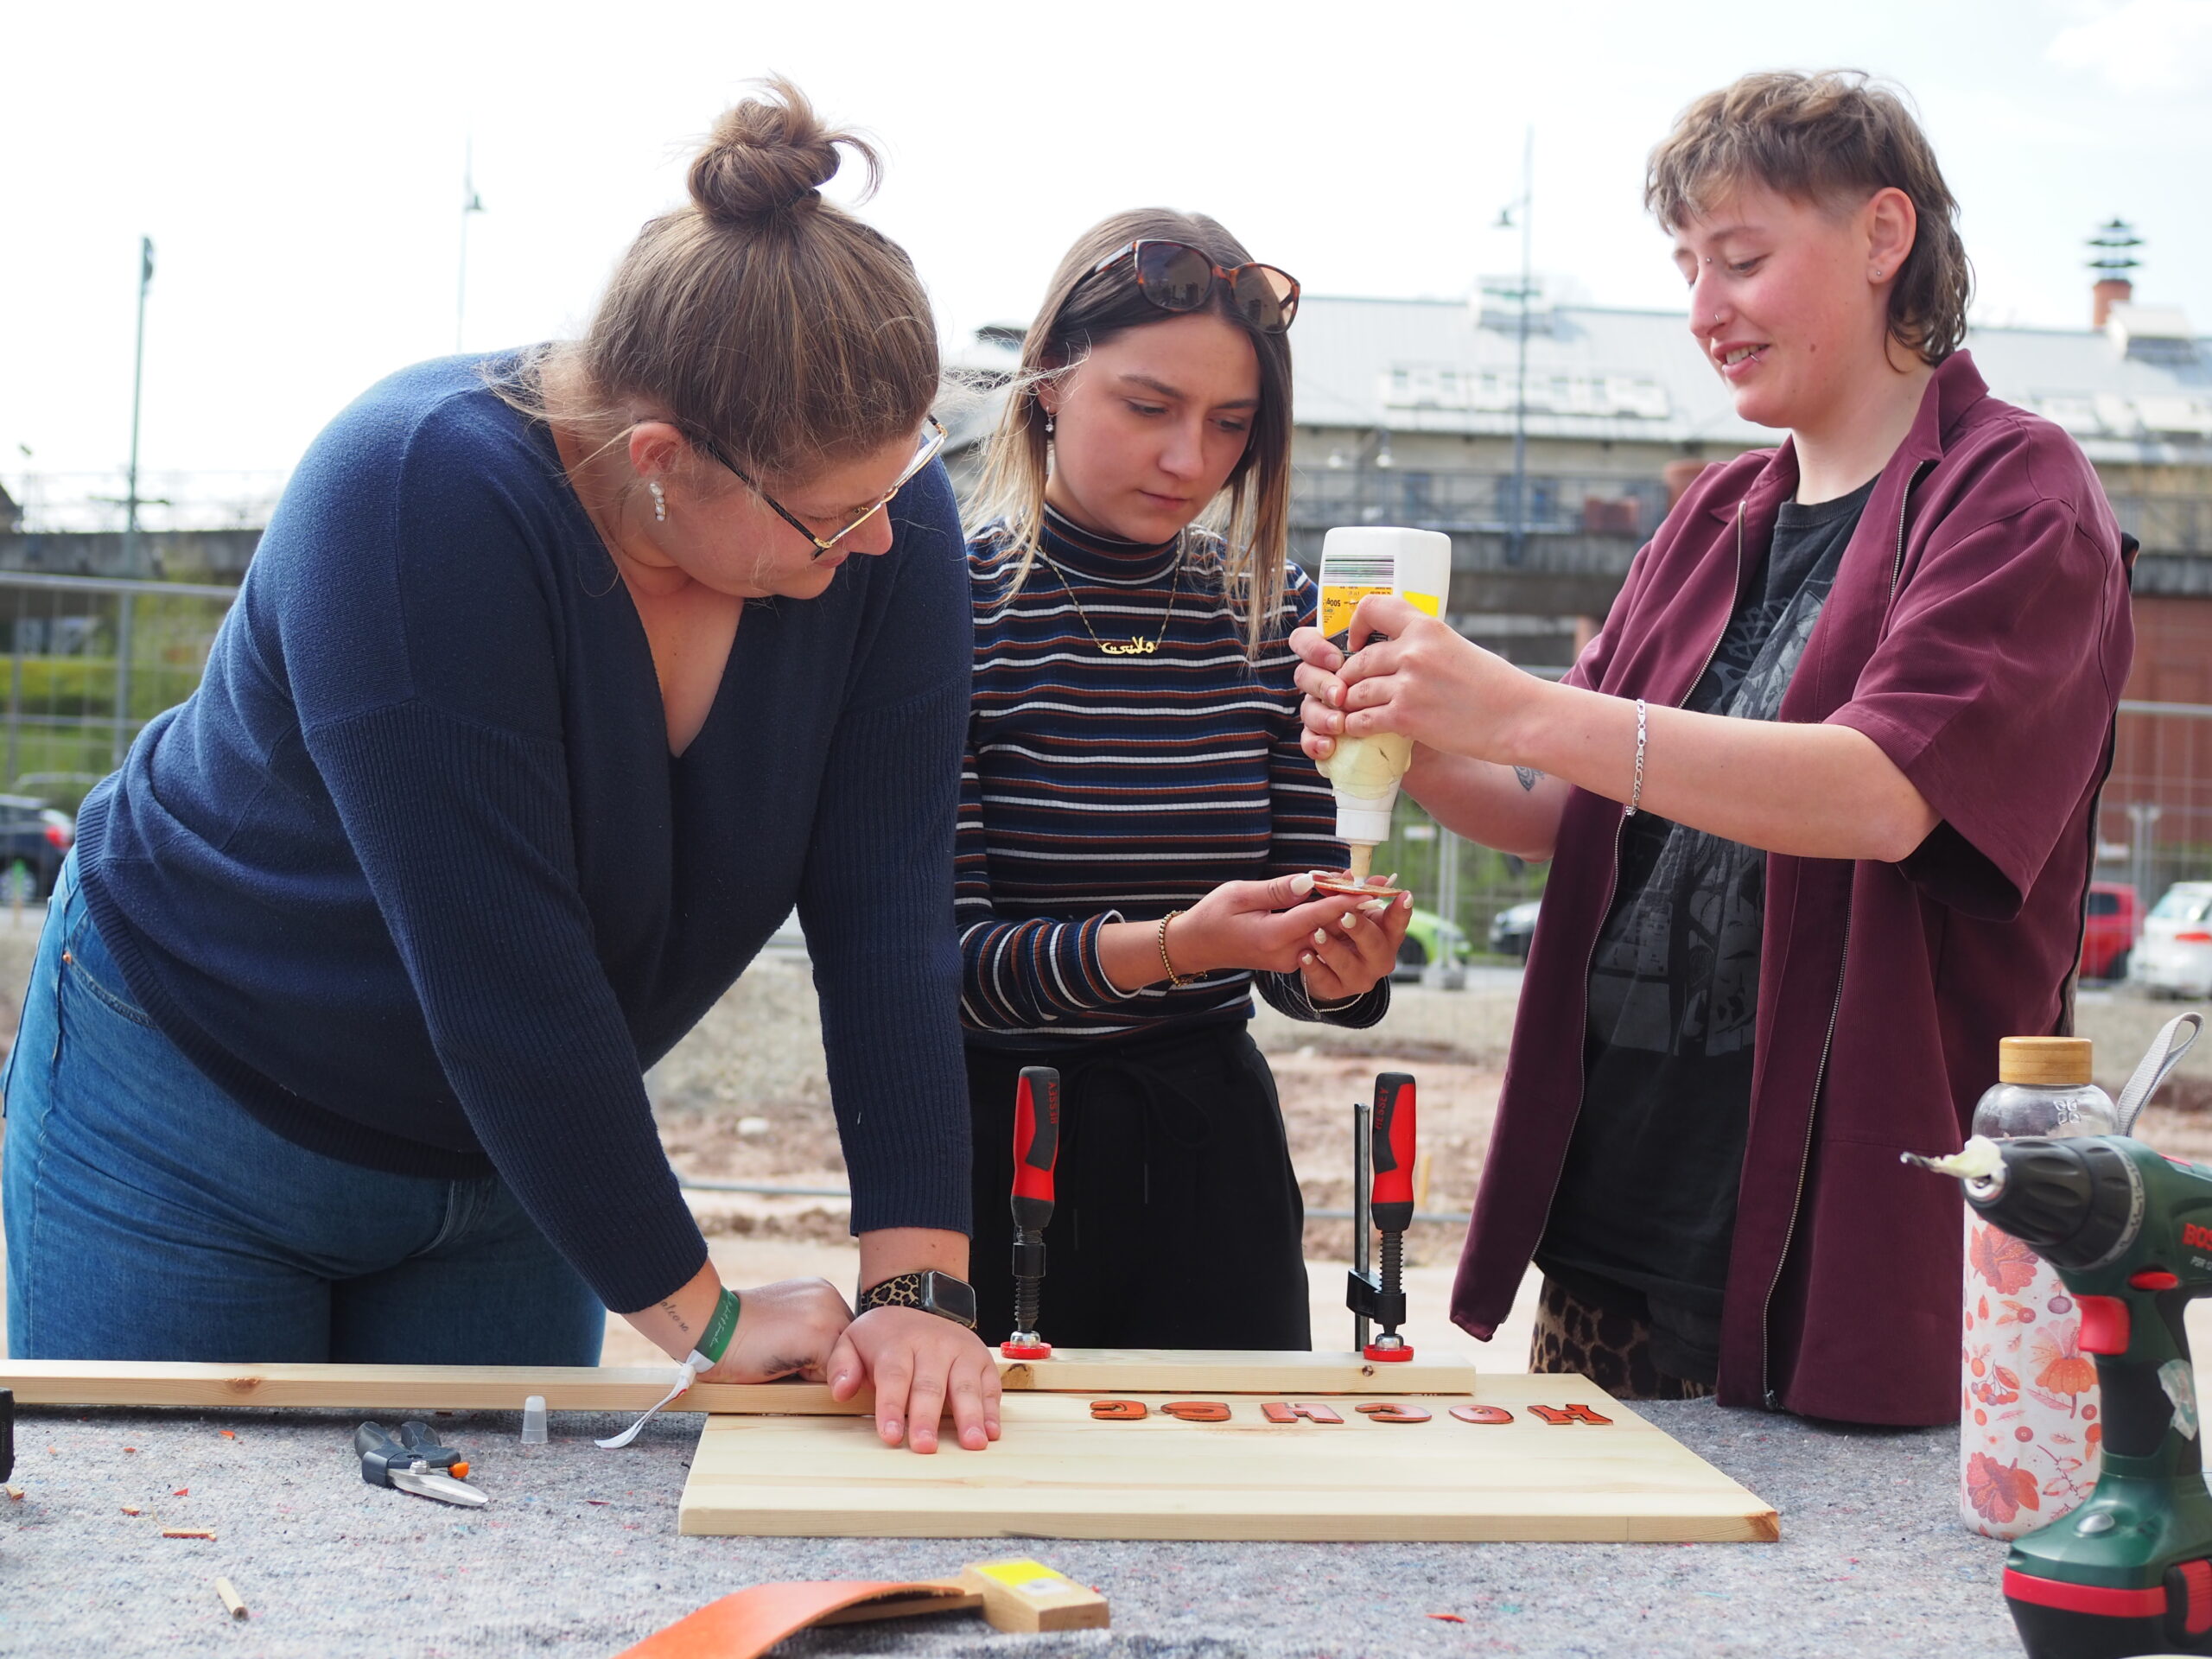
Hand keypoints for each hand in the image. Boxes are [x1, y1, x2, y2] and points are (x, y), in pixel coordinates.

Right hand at [697, 1276, 853, 1383]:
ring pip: (843, 1362)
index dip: (818, 1355)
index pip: (841, 1336)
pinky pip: (833, 1374)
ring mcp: (829, 1313)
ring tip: (781, 1357)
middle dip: (822, 1363)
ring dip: (816, 1371)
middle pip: (846, 1349)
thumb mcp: (785, 1323)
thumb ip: (811, 1333)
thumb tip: (837, 1366)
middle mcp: (830, 1296)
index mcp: (820, 1292)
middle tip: (781, 1353)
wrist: (712, 1329)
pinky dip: (809, 1379)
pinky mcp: (822, 1335)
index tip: (786, 1348)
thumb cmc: (740, 1335)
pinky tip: (782, 1362)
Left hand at [827, 1307, 1002, 1453]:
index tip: (891, 1436)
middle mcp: (933, 1345)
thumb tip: (841, 1391)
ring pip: (965, 1385)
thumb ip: (842, 1366)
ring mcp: (960, 1351)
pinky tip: (992, 1431)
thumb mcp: (852, 1340)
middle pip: (929, 1385)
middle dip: (927, 1418)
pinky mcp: (981, 1360)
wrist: (919, 1303)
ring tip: (972, 1443)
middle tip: (926, 1447)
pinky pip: (990, 1385)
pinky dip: (992, 1409)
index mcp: (898, 1343)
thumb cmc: (885, 1336)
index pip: (894, 1377)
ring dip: (970, 1415)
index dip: (892, 1407)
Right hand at [1168, 872, 1379, 977]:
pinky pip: (1317, 938)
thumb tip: (1312, 881)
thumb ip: (1278, 889)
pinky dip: (1332, 919)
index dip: (1346, 901)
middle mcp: (1286, 953)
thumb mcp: (1239, 894)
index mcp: (1272, 936)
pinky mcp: (1290, 958)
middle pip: (1331, 928)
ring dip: (1350, 912)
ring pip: (1327, 934)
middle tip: (1382, 883)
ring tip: (1374, 887)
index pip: (1317, 917)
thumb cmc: (1213, 916)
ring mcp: (1289, 959)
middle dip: (1358, 905)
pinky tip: (1348, 900)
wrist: (1197, 947)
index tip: (1370, 888)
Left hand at [1293, 596, 1538, 764]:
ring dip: (1350, 705)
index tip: (1356, 643)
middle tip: (1349, 690)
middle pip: (1358, 661)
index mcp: (1426, 627)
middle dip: (1349, 678)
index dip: (1356, 626)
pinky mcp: (1406, 717)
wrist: (1520, 717)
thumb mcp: (1457, 647)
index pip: (1371, 608)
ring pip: (1355, 692)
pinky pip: (1362, 720)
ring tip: (1352, 712)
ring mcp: (1407, 685)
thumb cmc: (1495, 685)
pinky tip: (1360, 729)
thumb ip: (1424, 646)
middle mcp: (1413, 652)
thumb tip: (1396, 651)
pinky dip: (1356, 726)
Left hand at [1300, 884, 1412, 1002]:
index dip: (1402, 910)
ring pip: (1347, 963)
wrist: (1327, 969)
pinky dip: (1313, 967)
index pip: (1397, 922)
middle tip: (1344, 916)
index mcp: (1386, 935)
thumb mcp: (1346, 910)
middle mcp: (1379, 959)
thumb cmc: (1342, 931)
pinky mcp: (1337, 990)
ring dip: (1330, 947)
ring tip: (1314, 934)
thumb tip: (1350, 873)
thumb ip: (1348, 891)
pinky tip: (1303, 955)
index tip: (1404, 895)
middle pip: (1375, 944)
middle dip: (1360, 929)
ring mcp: (1360, 977)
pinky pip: (1325, 980)